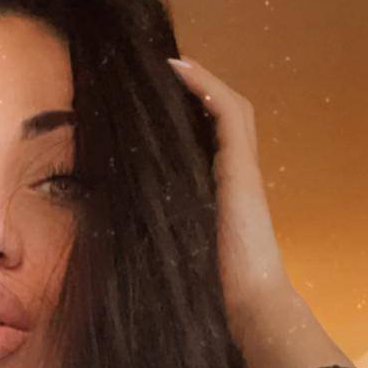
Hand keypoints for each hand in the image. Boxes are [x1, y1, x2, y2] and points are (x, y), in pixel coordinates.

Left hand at [169, 56, 290, 346]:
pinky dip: (205, 87)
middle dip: (197, 93)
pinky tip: (180, 70)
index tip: (161, 103)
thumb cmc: (214, 288)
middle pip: (224, 118)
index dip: (193, 117)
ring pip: (230, 109)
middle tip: (163, 72)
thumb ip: (160, 235)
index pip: (213, 141)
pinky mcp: (241, 168)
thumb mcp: (178, 251)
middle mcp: (237, 176)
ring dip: (202, 83)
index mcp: (224, 194)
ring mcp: (243, 170)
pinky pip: (227, 113)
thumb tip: (117, 236)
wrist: (250, 303)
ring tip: (172, 64)